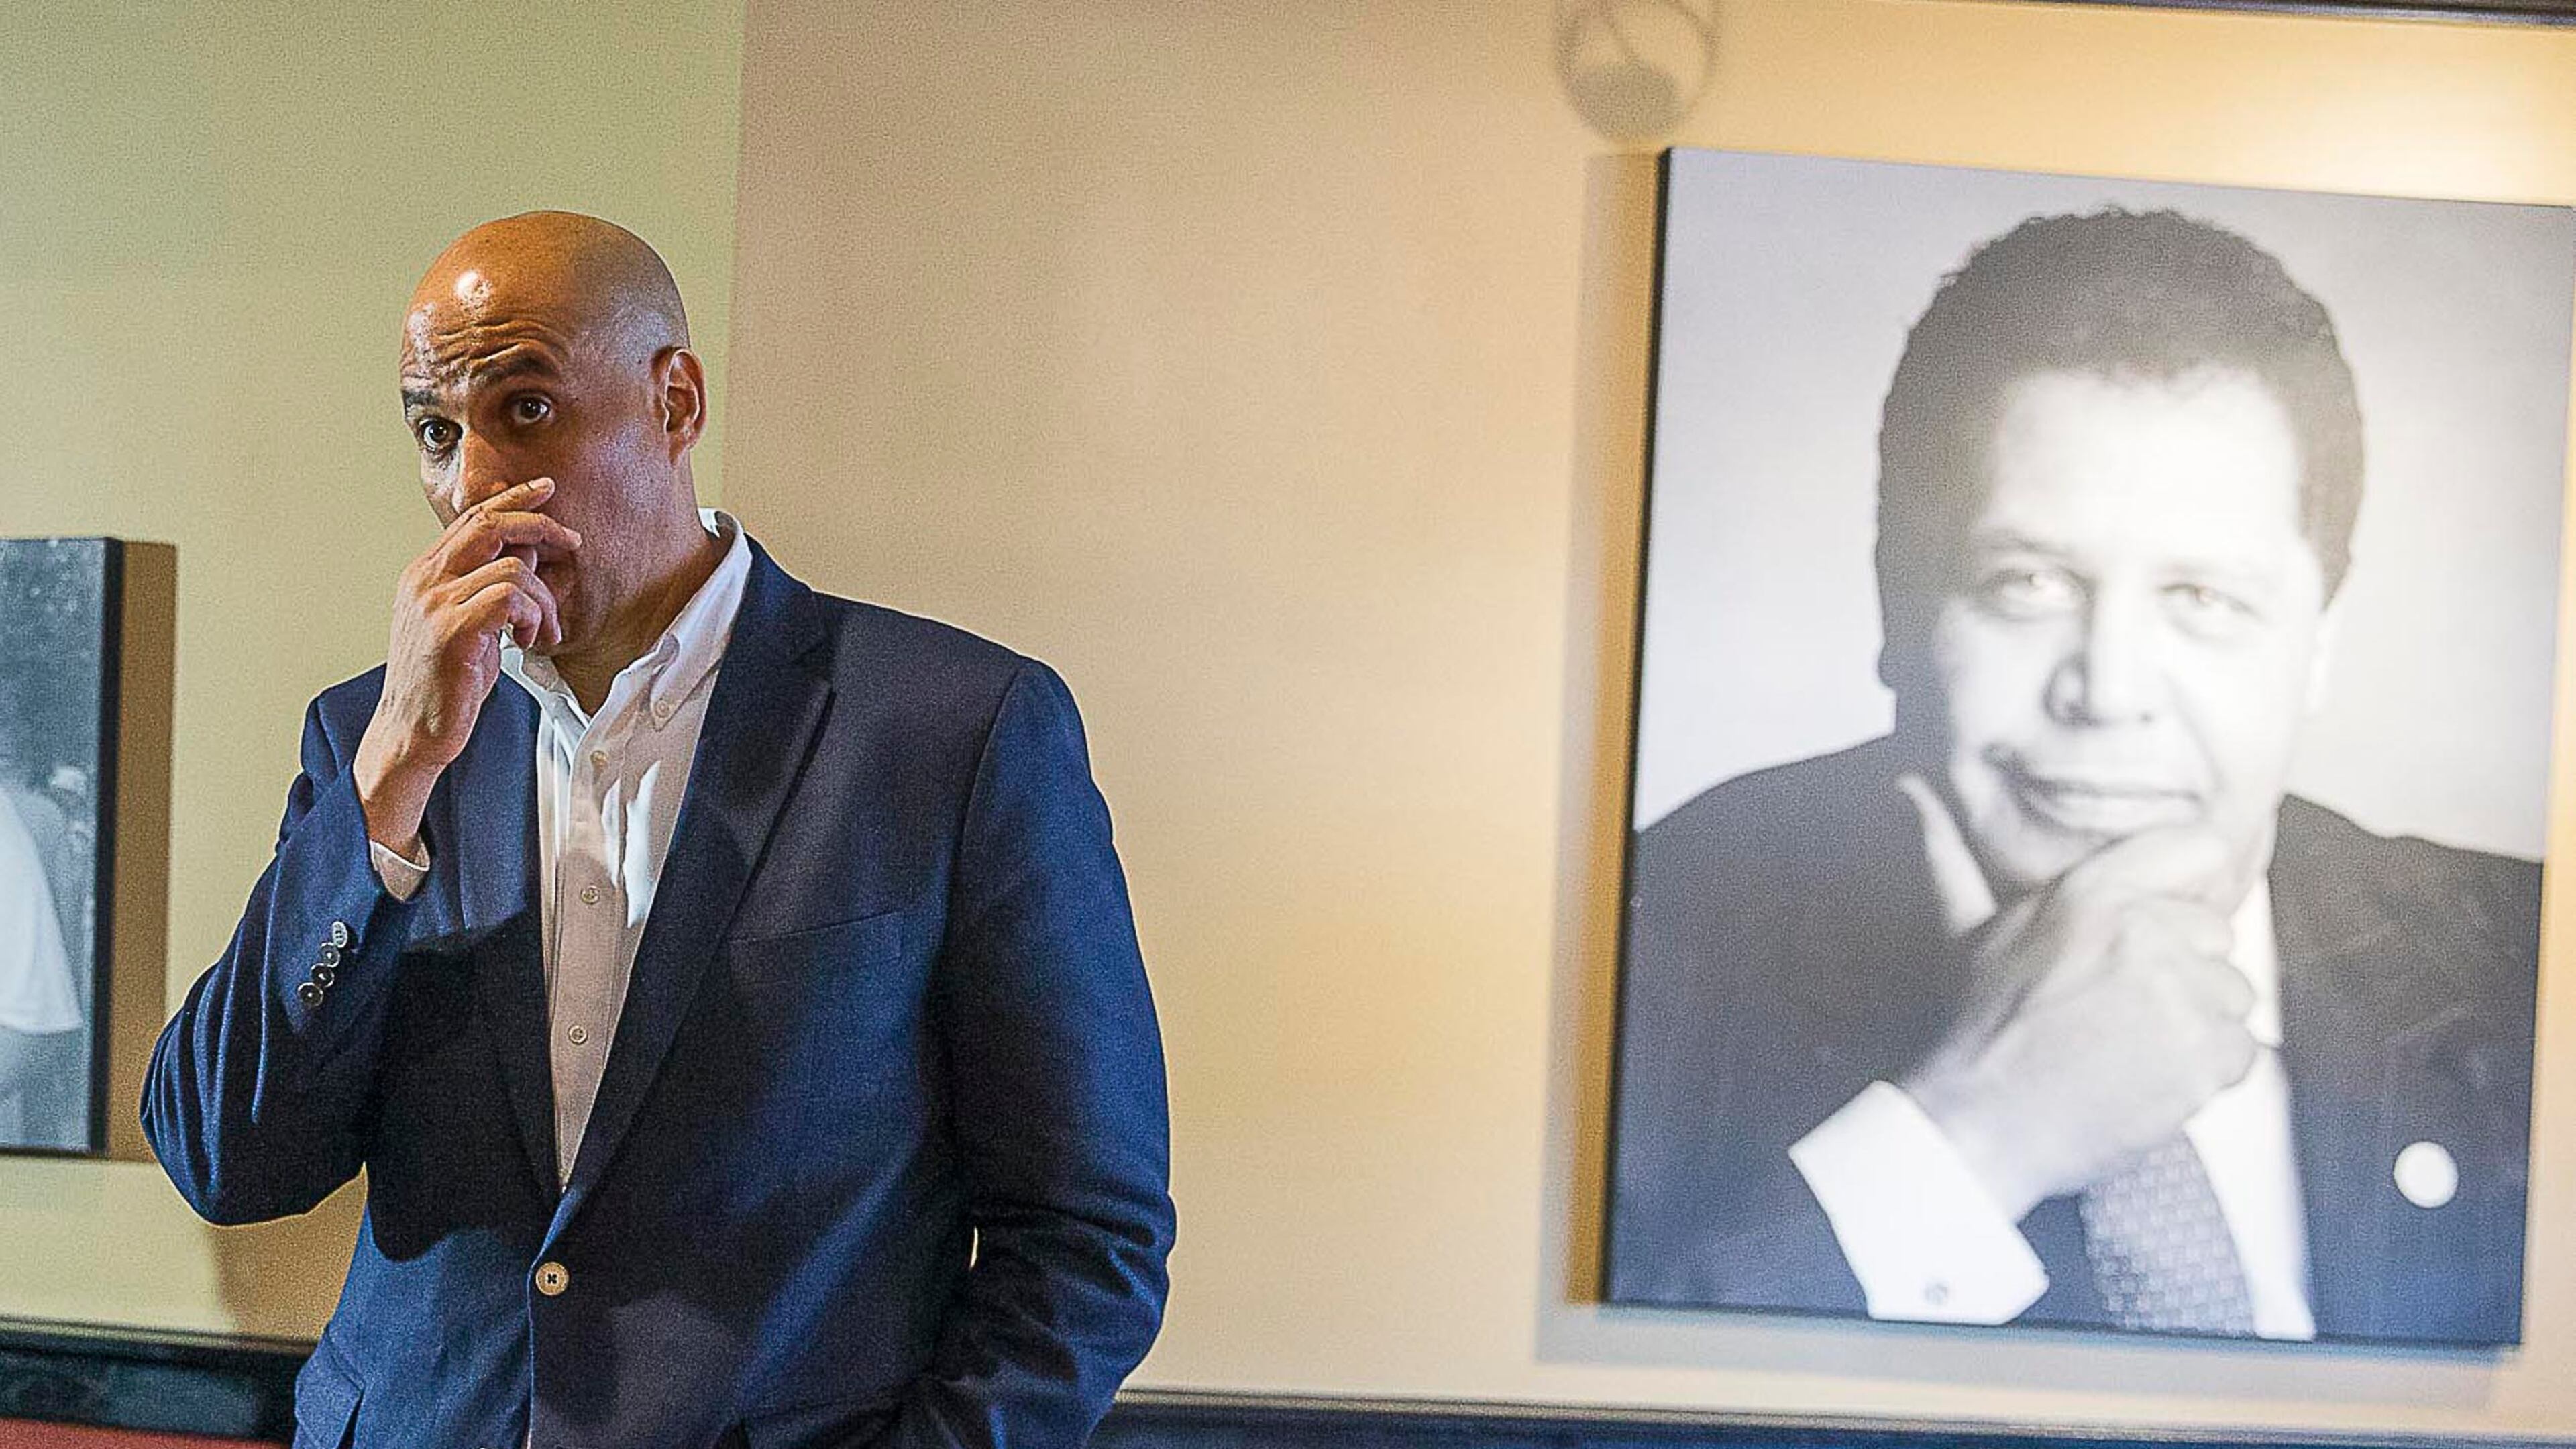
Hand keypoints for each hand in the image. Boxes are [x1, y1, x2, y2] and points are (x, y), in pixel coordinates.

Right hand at [351, 477, 579, 855]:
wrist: (412, 730)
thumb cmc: (445, 681)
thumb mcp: (467, 623)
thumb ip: (488, 586)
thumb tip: (529, 555)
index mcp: (425, 574)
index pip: (472, 518)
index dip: (513, 497)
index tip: (547, 487)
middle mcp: (424, 581)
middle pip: (490, 525)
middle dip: (540, 525)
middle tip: (573, 542)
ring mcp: (434, 604)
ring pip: (512, 569)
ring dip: (544, 599)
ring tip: (544, 630)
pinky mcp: (452, 631)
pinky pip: (510, 599)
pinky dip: (532, 616)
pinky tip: (529, 640)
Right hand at [1894, 774, 2259, 1220]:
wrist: (1983, 1123)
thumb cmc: (1980, 1029)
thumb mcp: (1968, 931)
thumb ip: (1954, 856)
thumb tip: (1910, 793)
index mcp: (2092, 893)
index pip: (2198, 850)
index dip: (2188, 891)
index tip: (2171, 925)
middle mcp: (2142, 933)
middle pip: (2217, 933)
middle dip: (2184, 971)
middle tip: (2124, 1009)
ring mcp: (2177, 995)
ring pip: (2232, 995)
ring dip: (2197, 1026)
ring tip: (2135, 1047)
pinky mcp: (2202, 1055)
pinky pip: (2242, 1052)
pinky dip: (2208, 1073)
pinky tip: (2153, 1077)